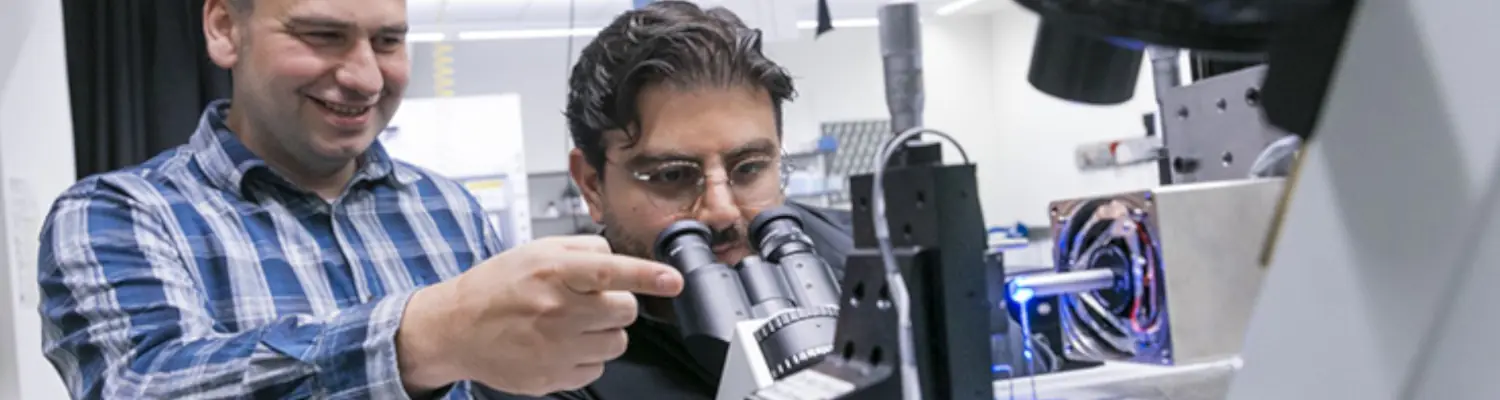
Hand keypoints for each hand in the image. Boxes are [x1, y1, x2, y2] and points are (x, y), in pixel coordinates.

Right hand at [397, 236, 684, 395]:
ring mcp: (555, 347)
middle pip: (625, 311)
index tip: (673, 281)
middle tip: (587, 302)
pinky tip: (560, 345)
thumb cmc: (497, 287)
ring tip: (571, 324)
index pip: (611, 272)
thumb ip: (583, 249)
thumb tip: (619, 259)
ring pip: (617, 342)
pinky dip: (586, 357)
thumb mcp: (537, 250)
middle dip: (615, 305)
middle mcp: (556, 309)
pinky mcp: (552, 377)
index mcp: (553, 271)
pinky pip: (597, 368)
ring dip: (604, 332)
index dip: (648, 276)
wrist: (455, 328)